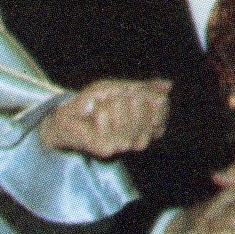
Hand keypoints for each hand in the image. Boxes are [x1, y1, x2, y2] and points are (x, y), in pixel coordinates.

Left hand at [43, 77, 171, 156]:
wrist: (65, 121)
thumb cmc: (93, 105)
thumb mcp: (119, 90)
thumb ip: (144, 88)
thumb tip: (169, 85)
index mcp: (148, 127)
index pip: (161, 104)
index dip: (146, 91)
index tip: (130, 91)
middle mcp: (139, 140)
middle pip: (141, 102)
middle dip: (123, 94)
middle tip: (111, 101)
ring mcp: (123, 146)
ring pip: (122, 107)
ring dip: (108, 102)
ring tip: (101, 110)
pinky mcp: (106, 148)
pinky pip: (105, 114)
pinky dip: (97, 108)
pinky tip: (94, 116)